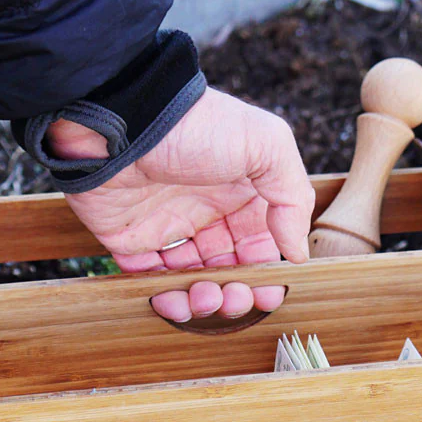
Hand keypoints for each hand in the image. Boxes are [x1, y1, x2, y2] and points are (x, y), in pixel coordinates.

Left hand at [47, 88, 313, 321]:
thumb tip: (298, 252)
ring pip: (192, 281)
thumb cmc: (197, 126)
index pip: (261, 247)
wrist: (123, 120)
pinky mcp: (130, 239)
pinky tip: (172, 299)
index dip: (266, 276)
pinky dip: (162, 297)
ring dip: (202, 301)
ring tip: (203, 298)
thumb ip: (293, 198)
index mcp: (241, 194)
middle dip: (235, 294)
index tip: (268, 295)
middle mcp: (207, 212)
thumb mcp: (266, 145)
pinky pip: (148, 280)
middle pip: (228, 270)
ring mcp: (168, 227)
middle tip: (233, 300)